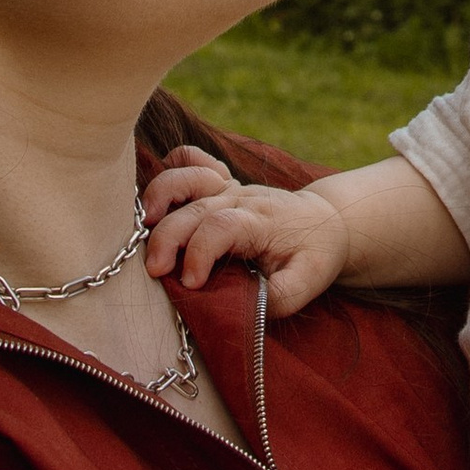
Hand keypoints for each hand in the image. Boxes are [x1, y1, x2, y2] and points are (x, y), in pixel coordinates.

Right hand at [142, 148, 348, 314]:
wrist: (326, 222)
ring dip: (162, 195)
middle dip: (169, 238)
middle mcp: (241, 198)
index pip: (221, 228)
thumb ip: (280, 296)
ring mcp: (229, 187)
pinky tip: (158, 194)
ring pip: (188, 176)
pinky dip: (172, 167)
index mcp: (260, 221)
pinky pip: (193, 160)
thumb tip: (248, 309)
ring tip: (144, 222)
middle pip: (196, 208)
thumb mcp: (308, 281)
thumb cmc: (314, 254)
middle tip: (155, 270)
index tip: (190, 284)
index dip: (200, 253)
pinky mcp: (221, 184)